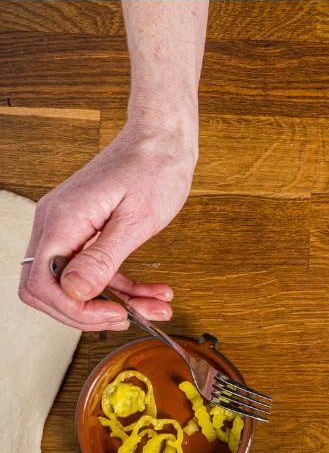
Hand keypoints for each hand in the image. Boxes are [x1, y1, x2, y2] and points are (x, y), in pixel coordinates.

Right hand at [18, 121, 195, 331]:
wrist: (162, 135)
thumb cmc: (154, 165)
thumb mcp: (137, 218)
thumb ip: (103, 258)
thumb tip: (75, 293)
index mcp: (63, 219)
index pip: (42, 284)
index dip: (74, 309)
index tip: (114, 315)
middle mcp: (56, 222)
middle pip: (50, 289)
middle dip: (91, 311)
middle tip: (130, 318)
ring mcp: (69, 225)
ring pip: (76, 282)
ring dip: (115, 301)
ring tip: (156, 307)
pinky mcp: (85, 227)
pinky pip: (93, 267)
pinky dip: (122, 284)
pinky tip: (152, 291)